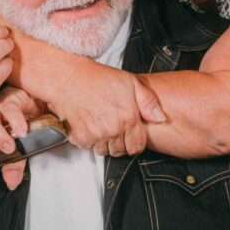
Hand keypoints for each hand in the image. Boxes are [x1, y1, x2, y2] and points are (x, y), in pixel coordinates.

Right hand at [49, 61, 164, 156]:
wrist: (69, 77)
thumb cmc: (98, 78)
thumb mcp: (131, 82)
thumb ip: (149, 101)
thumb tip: (161, 118)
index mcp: (129, 118)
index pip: (137, 147)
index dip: (134, 142)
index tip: (129, 135)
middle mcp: (113, 130)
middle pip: (121, 151)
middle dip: (119, 143)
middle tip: (113, 127)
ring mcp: (96, 136)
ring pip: (105, 151)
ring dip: (104, 143)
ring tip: (100, 125)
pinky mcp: (80, 138)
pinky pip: (89, 147)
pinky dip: (89, 140)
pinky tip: (89, 124)